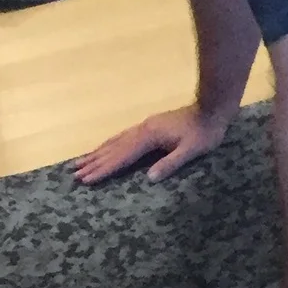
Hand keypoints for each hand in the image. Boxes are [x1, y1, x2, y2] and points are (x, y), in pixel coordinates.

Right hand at [73, 104, 230, 185]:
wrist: (214, 107)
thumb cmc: (206, 131)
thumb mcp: (193, 150)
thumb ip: (171, 163)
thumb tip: (148, 180)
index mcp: (150, 136)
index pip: (122, 156)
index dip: (104, 169)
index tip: (86, 180)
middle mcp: (143, 129)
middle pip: (114, 148)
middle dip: (94, 162)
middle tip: (74, 174)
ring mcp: (146, 125)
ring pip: (116, 140)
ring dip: (98, 152)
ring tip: (80, 161)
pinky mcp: (151, 124)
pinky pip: (124, 136)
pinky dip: (110, 144)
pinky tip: (106, 147)